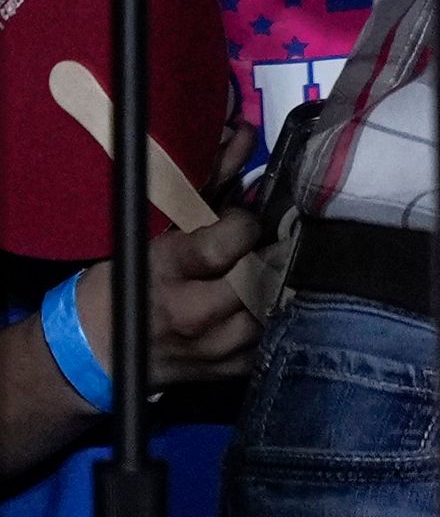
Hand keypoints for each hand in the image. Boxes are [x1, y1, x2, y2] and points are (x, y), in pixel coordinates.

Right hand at [43, 214, 265, 409]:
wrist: (91, 349)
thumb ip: (206, 195)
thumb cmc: (123, 283)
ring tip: (269, 276)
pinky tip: (258, 309)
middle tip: (272, 246)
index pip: (232, 240)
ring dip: (272, 292)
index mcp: (169, 270)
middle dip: (271, 257)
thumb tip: (246, 144)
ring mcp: (205, 348)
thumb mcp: (152, 236)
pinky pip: (260, 346)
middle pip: (258, 279)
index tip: (242, 221)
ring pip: (266, 314)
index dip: (246, 224)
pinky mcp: (216, 372)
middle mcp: (190, 311)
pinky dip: (265, 325)